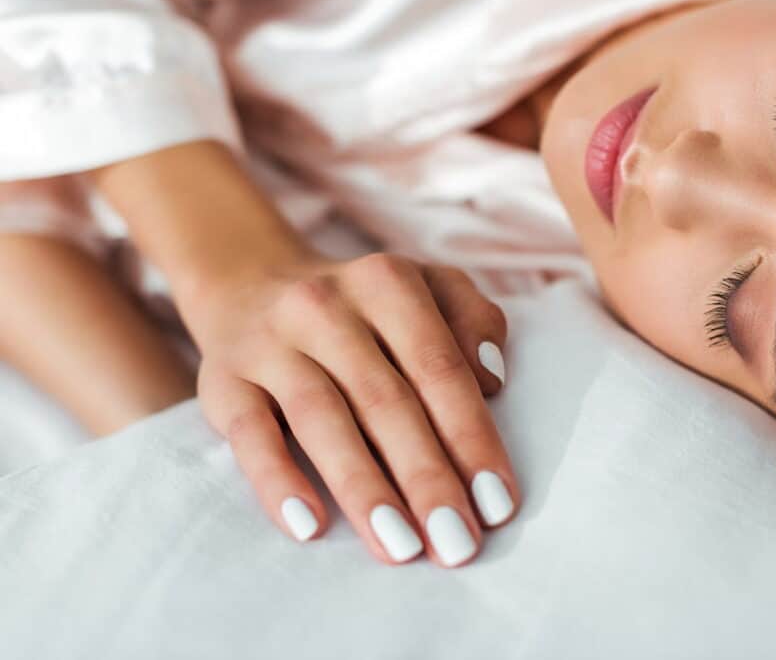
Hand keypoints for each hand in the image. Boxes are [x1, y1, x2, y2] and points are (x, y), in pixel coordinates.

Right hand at [185, 249, 516, 567]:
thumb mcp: (429, 287)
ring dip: (364, 488)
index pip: (439, 368)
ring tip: (400, 548)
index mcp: (388, 283)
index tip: (498, 504)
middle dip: (427, 478)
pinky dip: (278, 480)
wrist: (252, 283)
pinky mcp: (223, 381)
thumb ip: (475, 320)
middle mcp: (326, 307)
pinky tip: (310, 527)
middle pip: (385, 401)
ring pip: (321, 420)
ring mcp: (270, 343)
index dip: (472, 438)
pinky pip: (249, 434)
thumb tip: (492, 380)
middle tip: (457, 543)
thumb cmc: (363, 306)